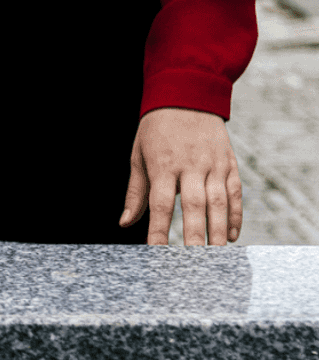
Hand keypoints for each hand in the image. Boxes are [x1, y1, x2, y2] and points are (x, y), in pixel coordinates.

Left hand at [120, 107, 242, 244]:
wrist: (186, 96)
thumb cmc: (156, 130)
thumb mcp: (138, 155)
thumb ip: (136, 191)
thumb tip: (125, 222)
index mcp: (163, 165)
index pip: (160, 204)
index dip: (158, 230)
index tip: (157, 252)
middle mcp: (191, 166)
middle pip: (194, 206)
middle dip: (193, 236)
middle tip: (193, 263)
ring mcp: (213, 164)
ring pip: (218, 202)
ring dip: (218, 231)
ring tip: (216, 255)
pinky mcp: (229, 162)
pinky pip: (235, 192)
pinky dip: (235, 214)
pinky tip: (231, 236)